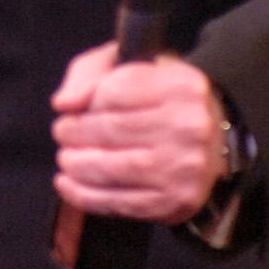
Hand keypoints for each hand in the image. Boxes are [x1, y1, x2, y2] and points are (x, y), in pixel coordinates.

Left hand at [51, 43, 226, 222]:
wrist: (208, 137)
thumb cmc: (155, 96)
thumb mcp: (124, 66)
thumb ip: (88, 75)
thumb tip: (63, 103)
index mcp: (181, 86)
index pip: (115, 92)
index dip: (84, 103)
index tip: (68, 110)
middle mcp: (191, 128)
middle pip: (113, 130)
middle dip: (75, 134)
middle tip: (61, 133)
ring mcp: (187, 168)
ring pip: (116, 168)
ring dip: (78, 165)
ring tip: (65, 157)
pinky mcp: (179, 201)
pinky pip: (124, 202)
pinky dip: (87, 196)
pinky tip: (67, 184)